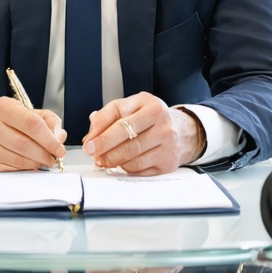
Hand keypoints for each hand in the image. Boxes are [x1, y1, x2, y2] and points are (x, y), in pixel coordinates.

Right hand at [0, 96, 67, 170]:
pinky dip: (26, 169)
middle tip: (54, 157)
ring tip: (44, 160)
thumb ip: (51, 122)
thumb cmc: (12, 120)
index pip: (32, 124)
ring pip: (19, 160)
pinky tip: (31, 163)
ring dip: (37, 163)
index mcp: (3, 107)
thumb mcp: (32, 112)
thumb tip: (59, 139)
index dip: (49, 139)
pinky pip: (12, 169)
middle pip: (25, 145)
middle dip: (45, 154)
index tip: (59, 148)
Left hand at [83, 93, 204, 174]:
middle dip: (105, 147)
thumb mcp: (132, 107)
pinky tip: (121, 163)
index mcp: (150, 105)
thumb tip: (91, 137)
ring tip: (103, 160)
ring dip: (113, 160)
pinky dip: (126, 167)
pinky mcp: (167, 161)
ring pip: (132, 156)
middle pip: (127, 137)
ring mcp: (167, 142)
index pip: (119, 116)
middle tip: (93, 153)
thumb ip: (108, 117)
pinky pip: (140, 168)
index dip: (100, 131)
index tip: (89, 143)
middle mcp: (162, 122)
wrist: (182, 131)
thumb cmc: (151, 119)